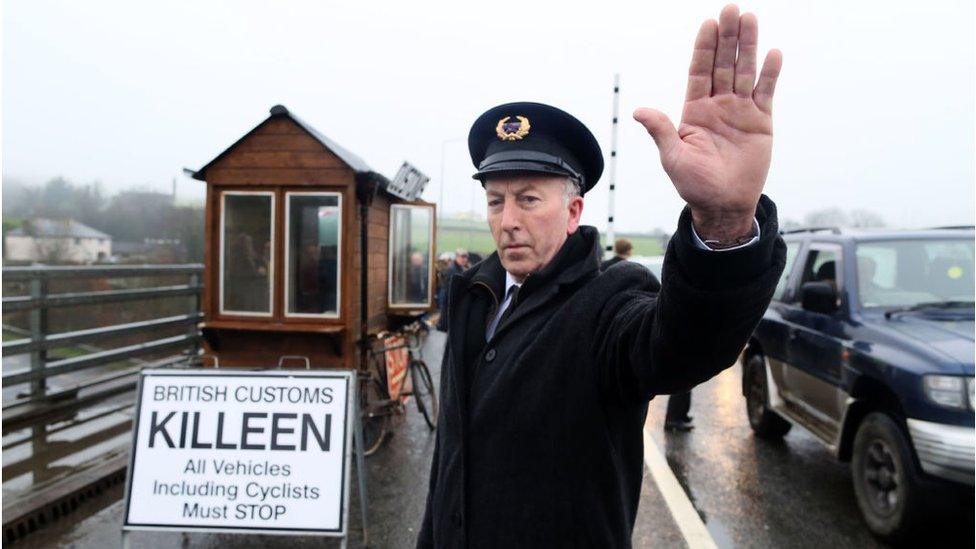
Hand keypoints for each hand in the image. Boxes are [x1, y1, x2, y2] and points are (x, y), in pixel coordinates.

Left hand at [634, 4, 781, 241]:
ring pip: (744, 72)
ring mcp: (740, 111)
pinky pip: (765, 92)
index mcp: (695, 111)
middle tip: (732, 9)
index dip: (704, 48)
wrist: (724, 204)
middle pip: (723, 64)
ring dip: (748, 46)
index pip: (699, 71)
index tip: (708, 23)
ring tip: (751, 19)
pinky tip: (773, 53)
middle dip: (727, 37)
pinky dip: (770, 74)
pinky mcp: (761, 121)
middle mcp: (718, 105)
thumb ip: (662, 131)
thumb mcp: (674, 158)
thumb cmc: (695, 185)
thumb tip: (640, 111)